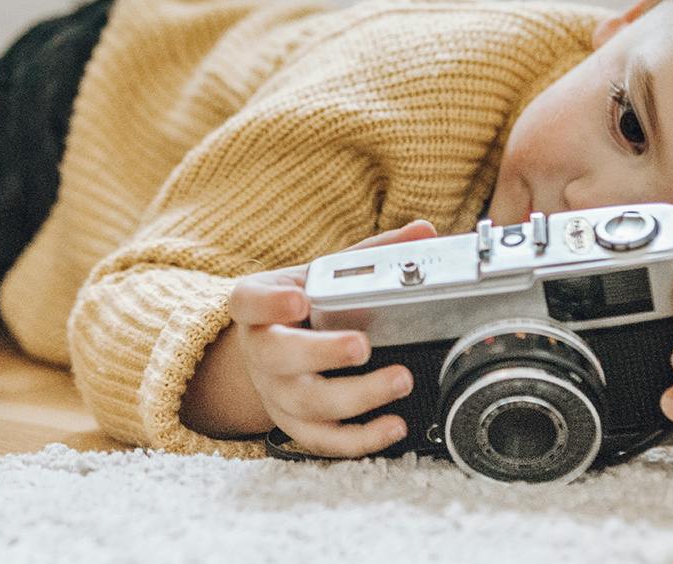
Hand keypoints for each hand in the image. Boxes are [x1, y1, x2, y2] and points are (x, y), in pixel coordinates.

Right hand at [226, 219, 439, 456]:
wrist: (270, 350)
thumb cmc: (298, 307)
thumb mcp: (319, 274)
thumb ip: (368, 255)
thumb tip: (423, 232)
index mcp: (258, 306)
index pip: (249, 301)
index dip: (270, 303)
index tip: (300, 298)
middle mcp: (261, 351)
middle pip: (278, 357)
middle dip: (322, 353)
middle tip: (362, 345)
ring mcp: (276, 391)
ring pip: (306, 402)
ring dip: (356, 396)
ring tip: (399, 380)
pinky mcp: (296, 424)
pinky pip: (323, 440)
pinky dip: (360, 439)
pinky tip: (394, 426)